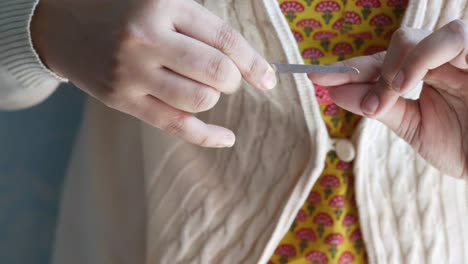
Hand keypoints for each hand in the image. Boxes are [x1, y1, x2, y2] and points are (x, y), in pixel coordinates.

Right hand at [31, 0, 276, 147]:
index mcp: (162, 4)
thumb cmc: (122, 10)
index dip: (253, 61)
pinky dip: (206, 135)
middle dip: (233, 80)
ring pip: (199, 99)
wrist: (62, 24)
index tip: (269, 79)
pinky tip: (226, 138)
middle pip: (216, 72)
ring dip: (214, 97)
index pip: (223, 39)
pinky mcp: (122, 99)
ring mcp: (131, 72)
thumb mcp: (160, 0)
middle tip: (227, 78)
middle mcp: (147, 38)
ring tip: (205, 88)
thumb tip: (245, 61)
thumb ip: (199, 22)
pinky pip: (174, 124)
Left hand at [309, 20, 467, 177]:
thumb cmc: (465, 147)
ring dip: (396, 63)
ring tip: (393, 93)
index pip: (381, 63)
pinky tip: (409, 83)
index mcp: (424, 76)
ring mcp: (462, 55)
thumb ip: (380, 108)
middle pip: (396, 43)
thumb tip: (336, 93)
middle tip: (369, 106)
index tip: (315, 78)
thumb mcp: (415, 129)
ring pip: (417, 36)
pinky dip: (424, 55)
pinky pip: (454, 36)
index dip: (349, 69)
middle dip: (373, 72)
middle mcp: (440, 60)